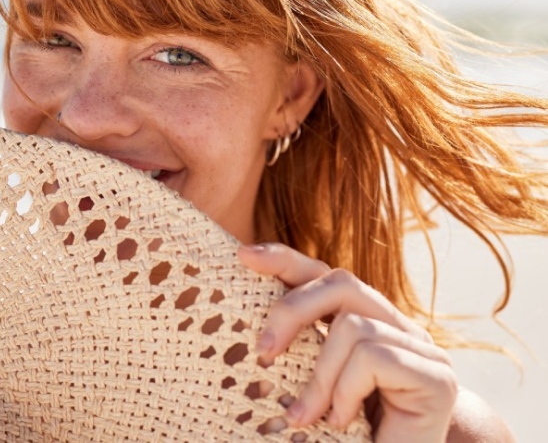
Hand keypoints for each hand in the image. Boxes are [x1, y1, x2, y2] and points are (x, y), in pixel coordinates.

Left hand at [238, 243, 457, 442]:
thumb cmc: (345, 438)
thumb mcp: (310, 386)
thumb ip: (297, 349)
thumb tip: (253, 315)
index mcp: (367, 321)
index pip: (325, 274)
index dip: (285, 260)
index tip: (244, 255)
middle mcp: (397, 327)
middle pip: (341, 283)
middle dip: (293, 311)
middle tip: (264, 351)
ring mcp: (422, 350)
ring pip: (352, 325)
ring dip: (320, 377)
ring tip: (306, 417)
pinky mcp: (436, 378)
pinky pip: (372, 356)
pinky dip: (346, 392)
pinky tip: (342, 423)